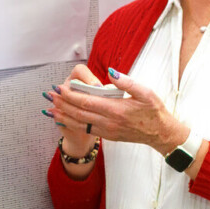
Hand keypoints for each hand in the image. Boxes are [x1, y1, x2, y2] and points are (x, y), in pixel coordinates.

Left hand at [47, 67, 186, 154]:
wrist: (160, 134)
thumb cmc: (154, 111)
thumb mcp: (146, 93)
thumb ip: (127, 82)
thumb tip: (110, 72)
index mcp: (116, 110)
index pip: (88, 102)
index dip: (71, 96)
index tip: (60, 88)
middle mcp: (109, 122)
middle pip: (80, 113)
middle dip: (63, 104)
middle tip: (50, 95)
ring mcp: (107, 131)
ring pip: (80, 123)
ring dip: (64, 115)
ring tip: (50, 108)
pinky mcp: (107, 136)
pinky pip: (86, 129)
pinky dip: (72, 124)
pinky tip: (64, 120)